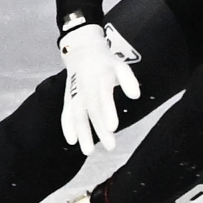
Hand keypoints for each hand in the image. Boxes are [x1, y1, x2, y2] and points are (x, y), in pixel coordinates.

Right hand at [59, 23, 140, 154]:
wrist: (81, 51)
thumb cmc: (105, 62)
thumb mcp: (120, 65)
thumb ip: (128, 80)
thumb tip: (136, 96)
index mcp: (101, 76)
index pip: (104, 95)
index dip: (108, 111)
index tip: (113, 127)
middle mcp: (86, 85)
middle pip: (92, 109)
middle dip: (99, 129)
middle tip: (110, 146)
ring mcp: (75, 92)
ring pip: (77, 114)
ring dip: (82, 132)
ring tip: (88, 151)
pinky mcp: (68, 98)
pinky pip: (66, 113)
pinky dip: (67, 126)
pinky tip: (72, 140)